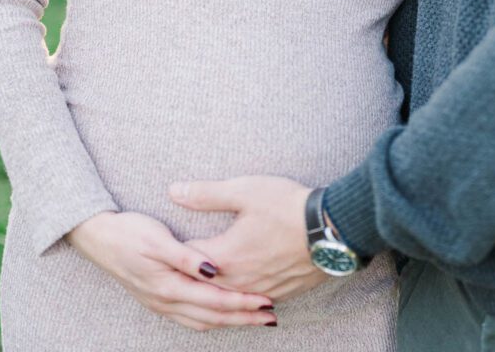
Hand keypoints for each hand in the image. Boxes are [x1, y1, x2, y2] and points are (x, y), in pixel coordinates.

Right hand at [67, 210, 276, 330]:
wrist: (98, 237)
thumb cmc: (129, 232)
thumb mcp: (158, 240)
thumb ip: (186, 257)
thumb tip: (213, 270)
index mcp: (169, 287)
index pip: (214, 301)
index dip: (242, 303)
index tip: (266, 300)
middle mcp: (166, 301)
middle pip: (212, 317)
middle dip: (243, 318)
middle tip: (270, 316)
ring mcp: (161, 304)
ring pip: (202, 322)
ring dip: (229, 321)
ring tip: (254, 319)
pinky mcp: (158, 299)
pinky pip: (190, 318)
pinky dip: (211, 319)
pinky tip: (221, 316)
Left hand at [170, 177, 329, 301]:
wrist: (331, 228)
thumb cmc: (287, 206)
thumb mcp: (244, 191)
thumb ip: (206, 194)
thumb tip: (173, 191)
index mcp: (225, 257)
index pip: (188, 260)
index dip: (174, 252)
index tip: (163, 246)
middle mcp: (239, 281)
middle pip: (203, 286)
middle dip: (188, 277)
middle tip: (172, 272)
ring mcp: (260, 291)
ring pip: (226, 299)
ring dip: (212, 293)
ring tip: (198, 290)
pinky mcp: (279, 293)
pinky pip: (249, 302)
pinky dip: (237, 299)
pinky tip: (236, 296)